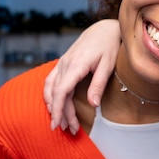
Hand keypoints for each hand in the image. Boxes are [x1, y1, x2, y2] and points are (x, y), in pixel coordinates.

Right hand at [43, 19, 120, 133]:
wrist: (104, 28)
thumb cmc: (109, 45)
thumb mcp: (108, 65)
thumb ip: (98, 85)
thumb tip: (93, 104)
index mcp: (75, 65)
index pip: (60, 91)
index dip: (58, 110)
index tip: (58, 125)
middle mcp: (64, 64)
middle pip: (55, 93)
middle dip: (60, 114)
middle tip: (69, 130)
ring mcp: (62, 63)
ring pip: (50, 88)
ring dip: (53, 106)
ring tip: (62, 122)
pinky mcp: (63, 63)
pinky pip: (51, 81)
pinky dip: (51, 95)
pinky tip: (56, 106)